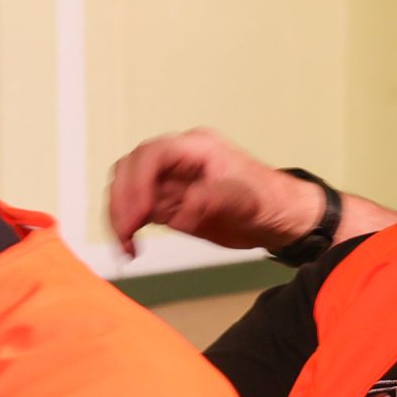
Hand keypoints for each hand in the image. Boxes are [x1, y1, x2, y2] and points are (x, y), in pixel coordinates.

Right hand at [103, 130, 321, 257]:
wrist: (278, 217)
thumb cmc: (268, 201)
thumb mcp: (248, 200)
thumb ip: (216, 199)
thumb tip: (186, 208)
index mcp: (197, 148)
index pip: (153, 154)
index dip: (139, 181)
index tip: (140, 213)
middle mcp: (178, 159)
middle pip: (131, 168)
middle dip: (123, 200)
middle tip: (126, 232)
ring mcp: (169, 180)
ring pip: (126, 186)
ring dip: (119, 214)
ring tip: (125, 244)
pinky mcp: (166, 201)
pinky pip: (135, 208)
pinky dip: (126, 226)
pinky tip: (130, 248)